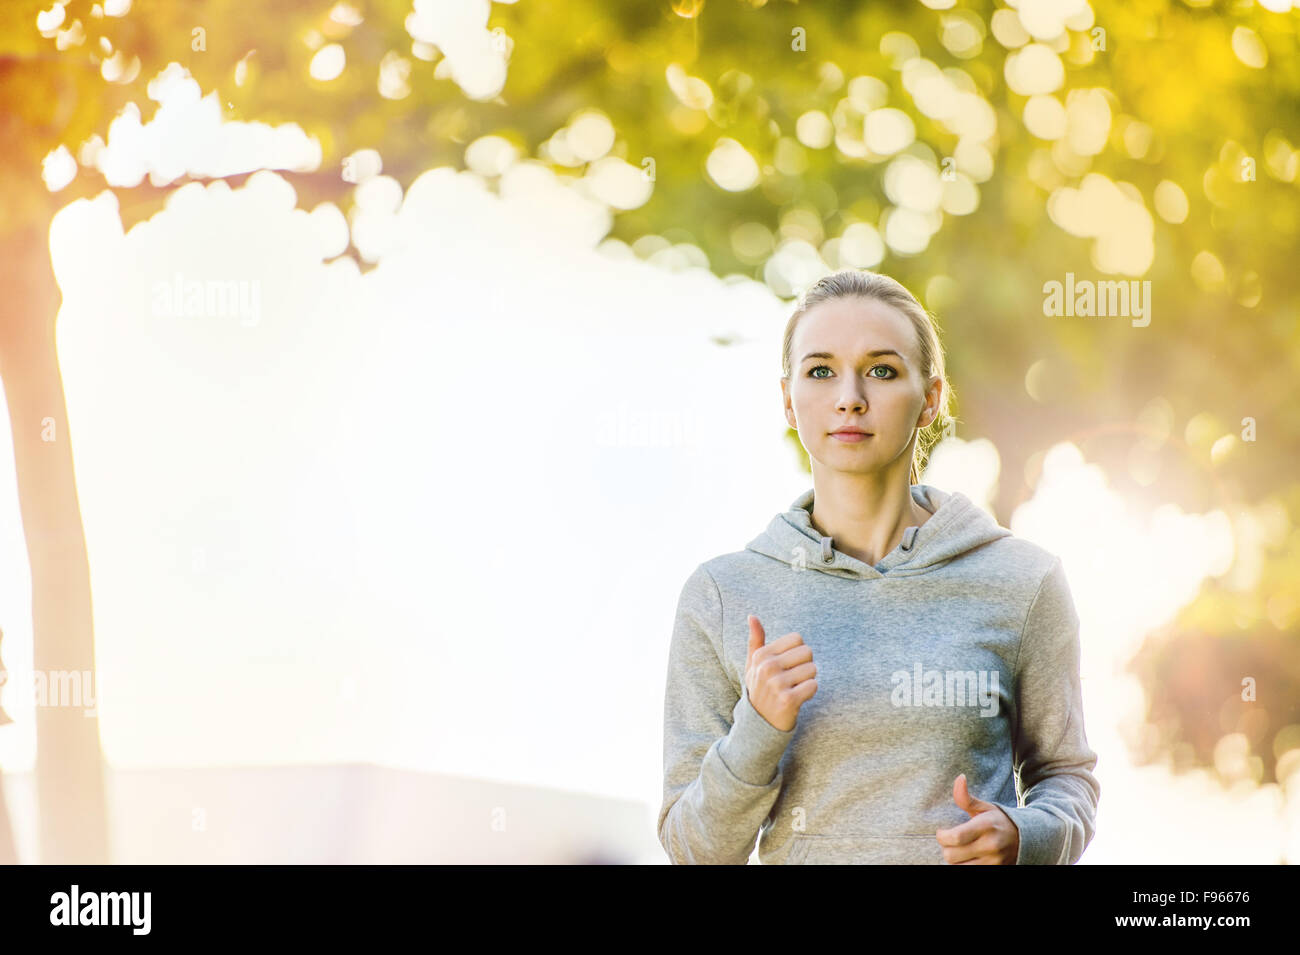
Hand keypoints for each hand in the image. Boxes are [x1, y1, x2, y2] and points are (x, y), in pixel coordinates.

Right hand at [745, 614, 817, 731]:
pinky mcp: (788, 700)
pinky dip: (810, 692)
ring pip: (813, 669)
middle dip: (805, 665)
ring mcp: (777, 684)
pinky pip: (813, 686)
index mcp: (761, 655)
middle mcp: (767, 667)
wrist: (759, 723)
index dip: (797, 652)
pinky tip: (798, 698)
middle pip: (807, 652)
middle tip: (792, 679)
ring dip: (808, 680)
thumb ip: (755, 640)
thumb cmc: (760, 688)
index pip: (798, 639)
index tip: (787, 666)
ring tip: (794, 689)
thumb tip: (752, 616)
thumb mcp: (753, 664)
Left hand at [935, 773, 1019, 863]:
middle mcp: (990, 846)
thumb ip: (967, 797)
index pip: (956, 837)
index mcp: (986, 826)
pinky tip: (965, 857)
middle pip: (952, 855)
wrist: (1026, 839)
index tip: (941, 832)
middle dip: (945, 847)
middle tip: (949, 841)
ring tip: (957, 849)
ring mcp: (993, 861)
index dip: (942, 836)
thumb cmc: (999, 820)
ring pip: (958, 866)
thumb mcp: (985, 807)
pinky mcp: (994, 870)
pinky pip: (968, 872)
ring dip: (953, 859)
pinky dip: (962, 865)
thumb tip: (959, 778)